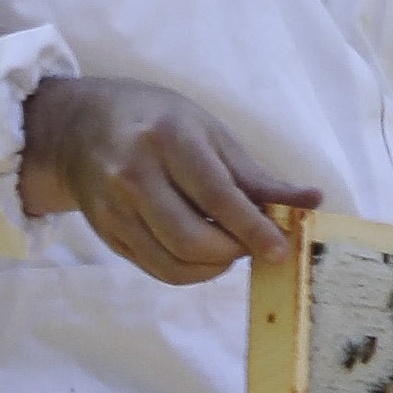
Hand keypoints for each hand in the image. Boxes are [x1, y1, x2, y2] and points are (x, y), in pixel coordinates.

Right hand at [19, 75, 317, 284]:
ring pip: (172, 264)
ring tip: (228, 248)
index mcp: (166, 139)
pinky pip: (156, 269)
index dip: (252, 229)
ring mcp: (114, 209)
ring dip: (213, 267)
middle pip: (191, 240)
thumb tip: (313, 201)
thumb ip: (256, 175)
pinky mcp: (106, 234)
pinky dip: (189, 271)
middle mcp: (133, 176)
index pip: (216, 196)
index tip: (280, 250)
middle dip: (233, 252)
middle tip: (253, 245)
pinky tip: (202, 253)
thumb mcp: (208, 132)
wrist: (79, 128)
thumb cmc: (156, 121)